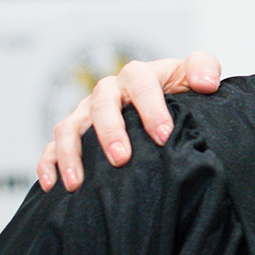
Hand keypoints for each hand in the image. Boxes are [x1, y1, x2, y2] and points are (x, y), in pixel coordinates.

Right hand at [36, 52, 222, 191]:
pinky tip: (53, 186)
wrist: (162, 100)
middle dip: (110, 132)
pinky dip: (48, 164)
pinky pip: (51, 148)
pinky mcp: (72, 133)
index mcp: (138, 76)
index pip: (140, 84)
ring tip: (78, 182)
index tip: (163, 136)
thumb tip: (206, 83)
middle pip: (101, 105)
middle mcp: (107, 91)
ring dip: (71, 154)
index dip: (151, 109)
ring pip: (69, 127)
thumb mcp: (193, 74)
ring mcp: (86, 112)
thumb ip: (203, 68)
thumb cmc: (177, 89)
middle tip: (121, 158)